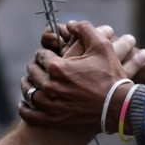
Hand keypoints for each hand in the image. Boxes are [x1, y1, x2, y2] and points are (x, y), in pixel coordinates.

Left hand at [20, 21, 144, 131]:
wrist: (119, 107)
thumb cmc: (111, 76)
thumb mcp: (102, 46)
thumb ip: (84, 29)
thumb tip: (70, 24)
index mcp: (58, 67)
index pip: (40, 55)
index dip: (44, 53)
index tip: (49, 55)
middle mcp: (50, 86)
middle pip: (33, 72)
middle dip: (36, 67)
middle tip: (41, 68)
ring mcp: (50, 105)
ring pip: (28, 92)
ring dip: (28, 85)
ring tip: (32, 83)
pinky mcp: (53, 120)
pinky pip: (30, 115)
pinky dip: (25, 109)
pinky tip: (25, 103)